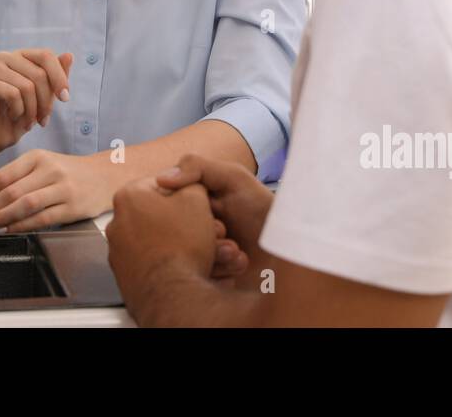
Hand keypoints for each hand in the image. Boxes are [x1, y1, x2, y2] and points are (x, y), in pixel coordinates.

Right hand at [0, 49, 72, 156]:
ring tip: (29, 122)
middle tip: (43, 120)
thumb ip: (56, 75)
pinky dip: (18, 111)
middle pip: (38, 74)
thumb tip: (69, 55)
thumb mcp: (44, 96)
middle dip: (46, 102)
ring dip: (32, 110)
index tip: (65, 98)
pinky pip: (12, 94)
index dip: (59, 77)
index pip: (46, 55)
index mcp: (21, 56)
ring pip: (27, 86)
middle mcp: (5, 57)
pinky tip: (14, 117)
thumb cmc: (20, 115)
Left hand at [0, 148, 112, 232]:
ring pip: (23, 204)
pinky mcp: (72, 206)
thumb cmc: (70, 173)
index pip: (1, 176)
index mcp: (37, 157)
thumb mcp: (44, 165)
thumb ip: (19, 178)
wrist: (107, 175)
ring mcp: (62, 188)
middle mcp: (49, 169)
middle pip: (9, 191)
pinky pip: (41, 218)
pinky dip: (21, 226)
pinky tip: (8, 230)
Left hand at [105, 177, 217, 323]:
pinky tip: (193, 267)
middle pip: (161, 216)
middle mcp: (117, 223)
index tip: (199, 205)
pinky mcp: (126, 275)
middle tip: (210, 231)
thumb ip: (192, 184)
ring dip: (185, 244)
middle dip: (189, 223)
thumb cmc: (182, 245)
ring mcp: (119, 251)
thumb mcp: (197, 200)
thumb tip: (188, 185)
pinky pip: (154, 263)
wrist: (172, 295)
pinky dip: (173, 263)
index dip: (187, 194)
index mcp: (129, 196)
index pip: (162, 184)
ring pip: (161, 241)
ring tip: (209, 252)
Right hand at [157, 154, 272, 282]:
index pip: (164, 206)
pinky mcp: (205, 283)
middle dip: (202, 236)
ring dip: (213, 256)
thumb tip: (160, 179)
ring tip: (236, 253)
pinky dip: (219, 273)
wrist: (291, 249)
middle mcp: (187, 230)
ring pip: (185, 260)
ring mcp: (196, 258)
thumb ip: (198, 166)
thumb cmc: (263, 210)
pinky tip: (238, 266)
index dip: (183, 212)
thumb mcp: (234, 178)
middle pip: (172, 236)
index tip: (212, 216)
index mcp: (187, 204)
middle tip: (225, 233)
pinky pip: (195, 283)